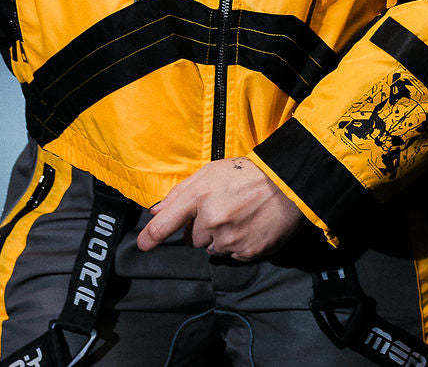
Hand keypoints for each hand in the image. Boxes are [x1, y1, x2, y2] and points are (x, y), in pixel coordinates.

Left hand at [136, 157, 303, 260]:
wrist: (286, 185)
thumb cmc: (245, 174)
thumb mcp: (210, 172)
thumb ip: (180, 192)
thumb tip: (156, 211)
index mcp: (200, 197)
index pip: (167, 222)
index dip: (151, 236)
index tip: (142, 245)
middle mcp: (212, 220)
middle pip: (191, 239)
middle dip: (200, 229)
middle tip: (220, 211)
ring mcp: (229, 239)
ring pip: (211, 249)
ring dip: (218, 238)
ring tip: (237, 217)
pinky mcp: (246, 253)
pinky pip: (231, 255)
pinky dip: (236, 245)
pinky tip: (248, 227)